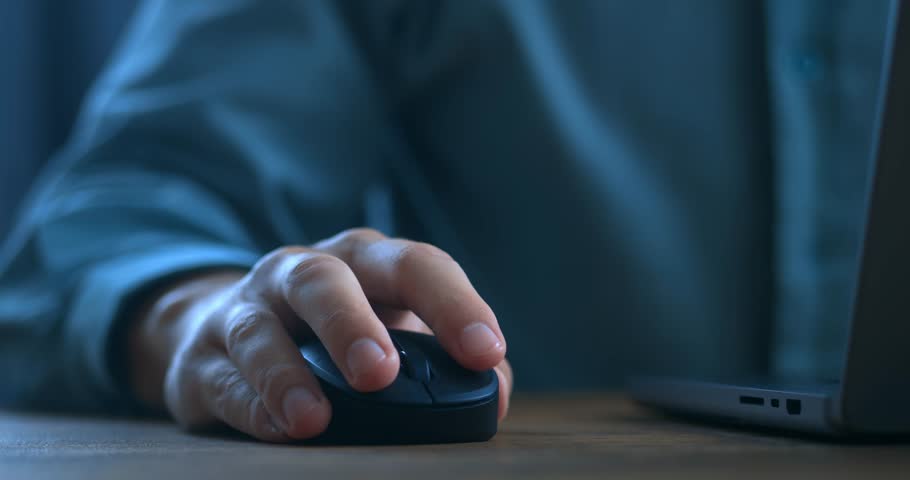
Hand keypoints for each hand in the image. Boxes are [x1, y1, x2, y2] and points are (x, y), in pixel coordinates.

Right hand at [127, 229, 511, 440]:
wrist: (230, 332)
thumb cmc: (336, 334)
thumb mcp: (393, 331)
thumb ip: (447, 359)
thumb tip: (493, 396)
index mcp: (365, 263)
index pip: (415, 266)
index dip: (454, 304)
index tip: (485, 352)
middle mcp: (303, 273)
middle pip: (325, 280)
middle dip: (352, 323)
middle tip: (380, 373)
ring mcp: (249, 310)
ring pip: (261, 328)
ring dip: (288, 372)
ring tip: (315, 419)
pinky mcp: (204, 356)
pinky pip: (225, 378)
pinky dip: (253, 405)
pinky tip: (282, 428)